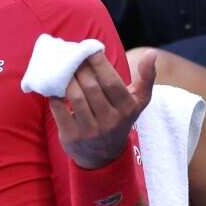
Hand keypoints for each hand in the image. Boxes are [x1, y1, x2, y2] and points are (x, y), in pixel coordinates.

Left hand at [50, 50, 155, 168]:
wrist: (103, 156)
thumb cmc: (119, 119)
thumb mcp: (137, 102)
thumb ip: (146, 78)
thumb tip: (151, 53)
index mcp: (127, 109)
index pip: (111, 81)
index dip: (98, 62)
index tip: (89, 50)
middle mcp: (110, 121)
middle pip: (91, 87)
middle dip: (80, 68)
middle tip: (73, 57)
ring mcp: (90, 130)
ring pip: (75, 96)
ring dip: (67, 79)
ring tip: (64, 69)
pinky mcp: (71, 136)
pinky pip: (58, 109)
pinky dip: (55, 95)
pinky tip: (55, 87)